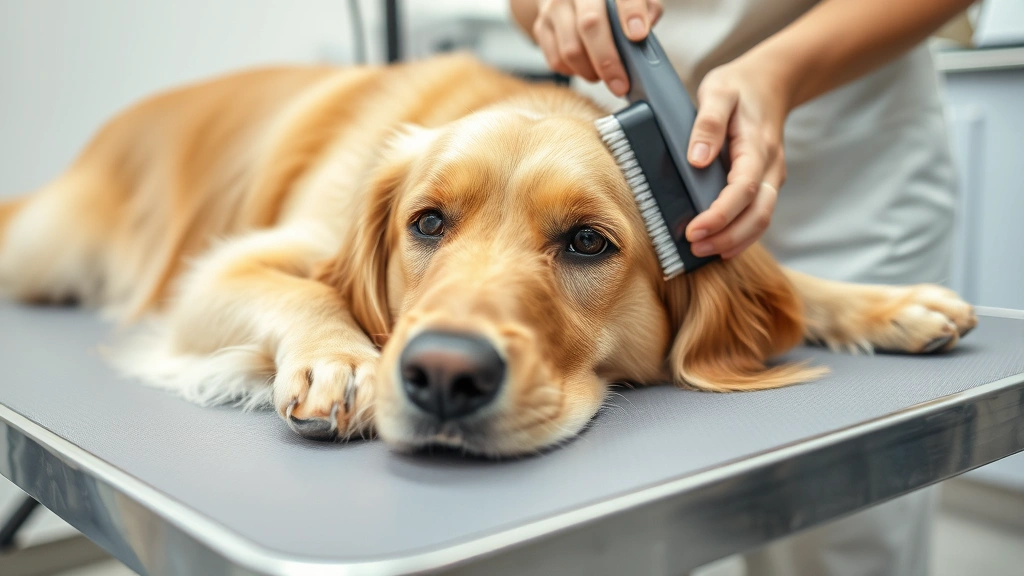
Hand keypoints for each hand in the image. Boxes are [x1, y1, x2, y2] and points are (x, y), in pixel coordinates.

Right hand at [531, 0, 662, 96]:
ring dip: (589, 71)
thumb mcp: (632, 0)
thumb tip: (645, 30)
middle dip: (607, 60)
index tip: (638, 35)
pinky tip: (584, 67)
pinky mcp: (541, 26)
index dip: (631, 13)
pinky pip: (556, 60)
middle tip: (620, 85)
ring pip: (570, 49)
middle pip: (590, 24)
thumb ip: (647, 9)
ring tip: (602, 75)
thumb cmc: (608, 3)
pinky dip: (573, 71)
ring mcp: (554, 7)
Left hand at [685, 55, 792, 259]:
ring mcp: (770, 178)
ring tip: (702, 252)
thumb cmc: (740, 87)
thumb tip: (697, 159)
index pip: (743, 190)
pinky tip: (719, 244)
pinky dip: (740, 234)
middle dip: (728, 237)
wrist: (771, 82)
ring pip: (761, 220)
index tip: (694, 231)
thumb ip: (708, 123)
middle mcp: (770, 168)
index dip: (720, 215)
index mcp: (758, 147)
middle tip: (694, 249)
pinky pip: (757, 215)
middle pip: (758, 214)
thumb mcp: (718, 91)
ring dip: (735, 241)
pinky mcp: (764, 184)